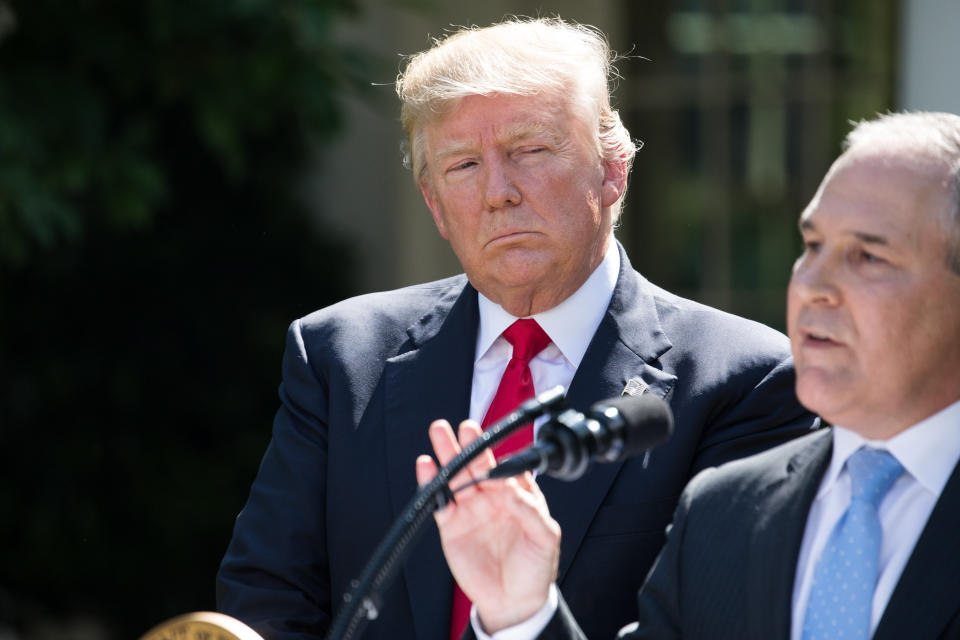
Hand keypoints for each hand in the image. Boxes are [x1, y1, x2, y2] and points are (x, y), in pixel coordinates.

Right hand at [416, 419, 560, 633]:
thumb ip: (530, 510)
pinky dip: (431, 483)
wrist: (514, 601)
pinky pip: (440, 502)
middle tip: (464, 427)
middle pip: (478, 465)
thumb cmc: (536, 568)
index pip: (507, 467)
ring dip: (448, 455)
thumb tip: (508, 487)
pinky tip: (426, 465)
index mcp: (517, 494)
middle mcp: (492, 497)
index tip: (493, 450)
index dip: (499, 457)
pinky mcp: (451, 526)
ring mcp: (471, 509)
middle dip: (470, 444)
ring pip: (456, 476)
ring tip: (439, 432)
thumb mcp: (545, 537)